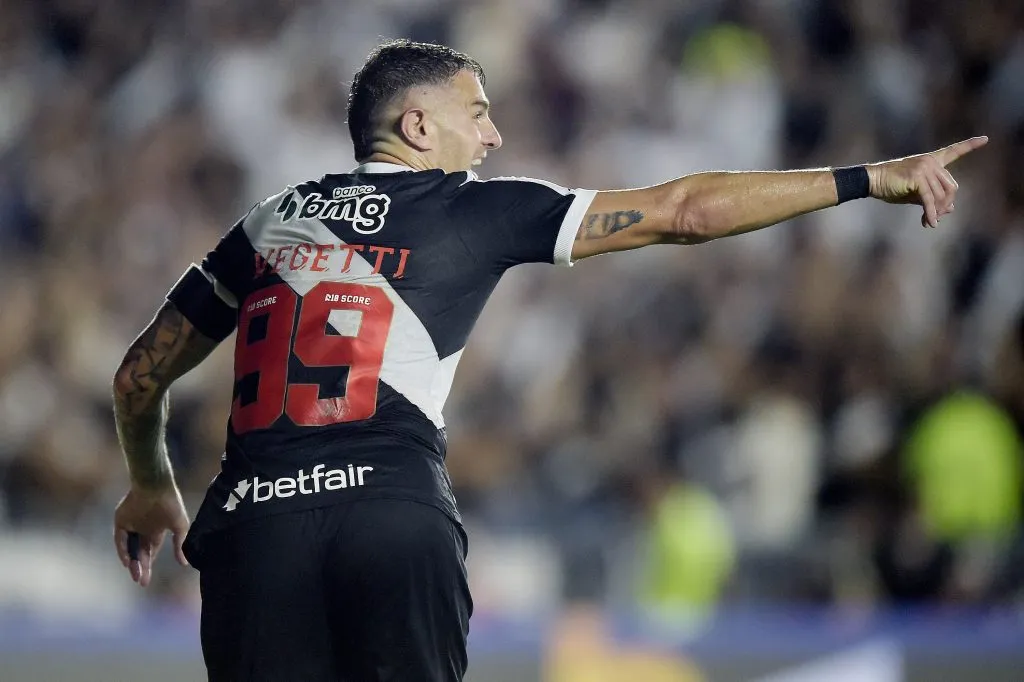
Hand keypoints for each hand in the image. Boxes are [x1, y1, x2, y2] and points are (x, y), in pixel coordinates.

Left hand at [114, 483, 190, 586]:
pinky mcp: (121, 521)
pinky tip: (128, 562)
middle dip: (141, 568)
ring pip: (129, 548)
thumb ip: (179, 544)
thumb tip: (184, 563)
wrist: (156, 486)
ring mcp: (131, 525)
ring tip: (136, 574)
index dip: (149, 565)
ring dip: (132, 562)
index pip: (151, 552)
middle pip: (139, 553)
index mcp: (156, 530)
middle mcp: (142, 529)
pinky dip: (123, 550)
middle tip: (142, 582)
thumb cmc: (171, 504)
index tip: (147, 580)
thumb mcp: (180, 526)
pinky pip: (120, 539)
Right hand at [866, 136, 987, 227]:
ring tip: (929, 221)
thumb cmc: (892, 186)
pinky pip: (930, 199)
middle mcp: (931, 161)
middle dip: (946, 204)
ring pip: (942, 195)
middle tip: (938, 217)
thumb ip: (934, 198)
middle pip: (951, 187)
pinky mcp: (918, 178)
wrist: (872, 181)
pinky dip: (930, 212)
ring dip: (937, 212)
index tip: (986, 139)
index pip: (954, 151)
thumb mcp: (916, 193)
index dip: (971, 145)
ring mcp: (925, 168)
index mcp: (932, 160)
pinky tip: (929, 222)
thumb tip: (951, 209)